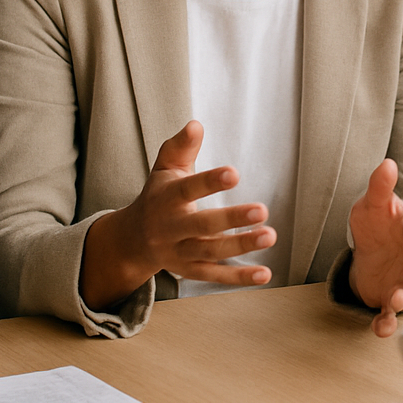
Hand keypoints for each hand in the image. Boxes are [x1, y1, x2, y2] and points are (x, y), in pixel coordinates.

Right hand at [81, 120, 276, 308]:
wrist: (132, 240)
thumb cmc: (158, 195)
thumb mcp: (164, 168)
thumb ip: (180, 147)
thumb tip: (196, 125)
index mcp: (166, 199)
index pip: (188, 189)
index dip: (210, 182)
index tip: (235, 173)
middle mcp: (171, 228)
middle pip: (202, 225)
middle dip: (232, 219)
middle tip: (263, 210)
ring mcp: (179, 252)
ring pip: (211, 252)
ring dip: (241, 246)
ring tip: (270, 236)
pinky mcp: (190, 271)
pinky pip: (215, 276)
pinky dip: (239, 277)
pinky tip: (265, 274)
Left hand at [348, 159, 402, 337]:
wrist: (371, 251)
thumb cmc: (376, 224)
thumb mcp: (373, 204)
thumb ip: (380, 186)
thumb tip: (387, 163)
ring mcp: (401, 281)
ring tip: (398, 297)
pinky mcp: (387, 299)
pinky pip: (388, 314)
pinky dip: (386, 324)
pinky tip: (382, 329)